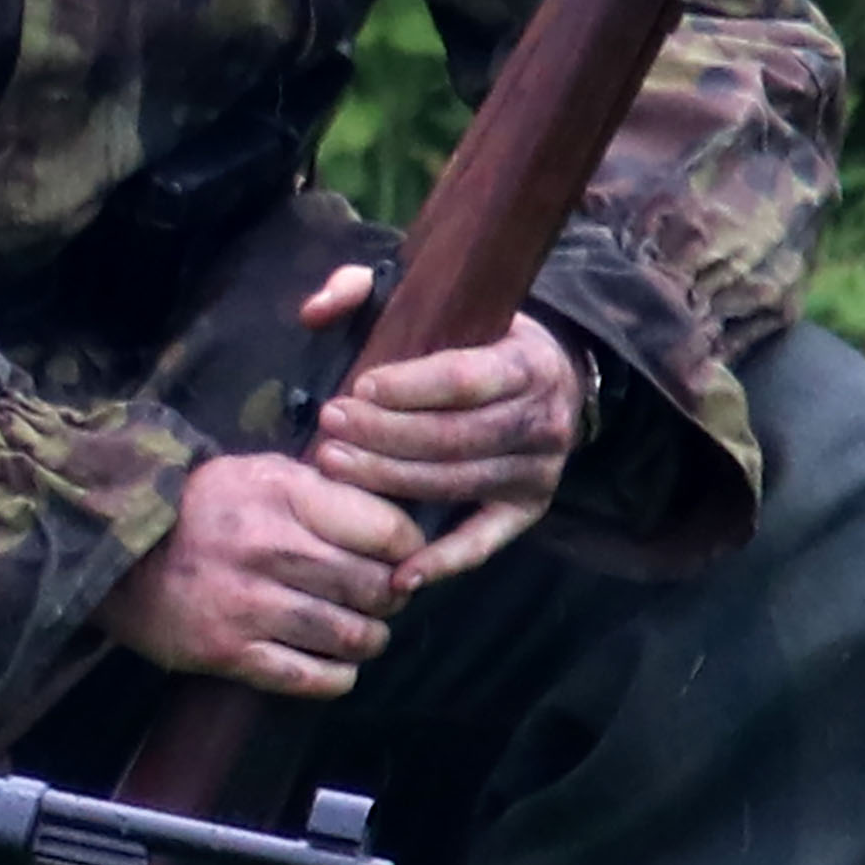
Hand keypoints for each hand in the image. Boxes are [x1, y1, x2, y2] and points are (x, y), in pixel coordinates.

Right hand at [95, 449, 425, 695]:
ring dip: (368, 638)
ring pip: (352, 636)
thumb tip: (394, 518)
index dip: (406, 549)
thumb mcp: (259, 473)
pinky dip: (338, 675)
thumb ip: (324, 490)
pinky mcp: (229, 652)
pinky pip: (312, 678)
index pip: (386, 532)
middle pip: (375, 588)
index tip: (400, 557)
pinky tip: (335, 663)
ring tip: (360, 630)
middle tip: (380, 596)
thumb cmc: (198, 508)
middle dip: (389, 597)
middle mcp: (270, 549)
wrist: (111, 549)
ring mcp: (249, 605)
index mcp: (283, 496)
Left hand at [298, 264, 590, 590]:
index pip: (465, 380)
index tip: (357, 389)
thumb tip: (314, 311)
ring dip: (391, 482)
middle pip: (454, 437)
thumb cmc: (473, 337)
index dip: (408, 389)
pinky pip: (483, 542)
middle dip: (384, 436)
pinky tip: (398, 574)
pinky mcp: (526, 511)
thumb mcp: (435, 302)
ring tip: (333, 466)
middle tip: (328, 428)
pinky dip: (442, 561)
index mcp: (527, 362)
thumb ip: (367, 291)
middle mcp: (543, 420)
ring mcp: (538, 471)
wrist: (550, 377)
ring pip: (457, 483)